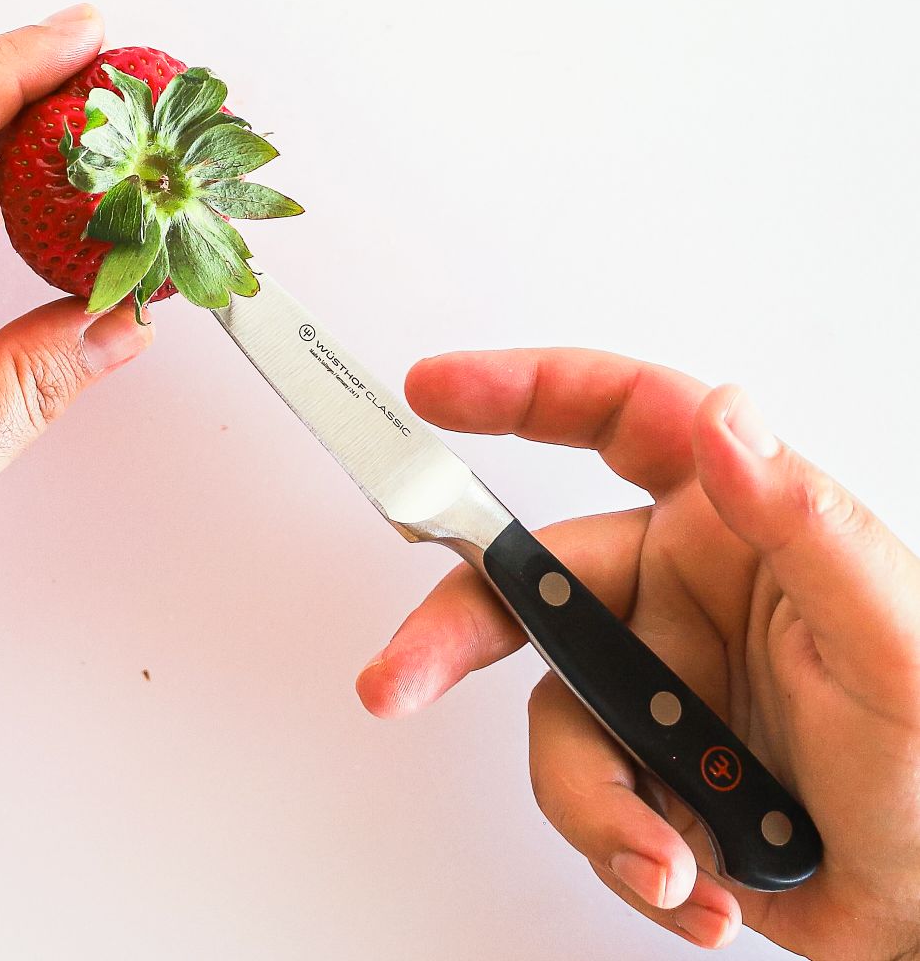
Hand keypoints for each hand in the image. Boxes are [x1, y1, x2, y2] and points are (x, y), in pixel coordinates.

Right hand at [355, 349, 919, 957]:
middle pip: (526, 583)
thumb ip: (803, 521)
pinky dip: (628, 849)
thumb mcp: (889, 638)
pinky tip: (695, 879)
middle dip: (453, 637)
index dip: (520, 392)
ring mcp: (650, 684)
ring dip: (596, 800)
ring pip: (551, 718)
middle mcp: (676, 594)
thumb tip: (725, 420)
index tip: (436, 392)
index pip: (618, 422)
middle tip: (400, 679)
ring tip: (668, 854)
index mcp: (732, 528)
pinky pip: (582, 799)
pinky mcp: (639, 769)